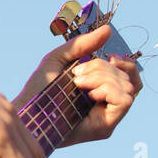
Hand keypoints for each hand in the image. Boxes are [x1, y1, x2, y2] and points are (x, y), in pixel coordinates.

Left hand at [12, 23, 141, 147]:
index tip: (110, 56)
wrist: (27, 112)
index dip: (126, 63)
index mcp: (100, 90)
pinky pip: (124, 100)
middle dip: (103, 68)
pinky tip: (88, 94)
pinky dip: (108, 89)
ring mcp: (107, 117)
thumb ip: (82, 44)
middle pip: (127, 78)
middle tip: (77, 74)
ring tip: (78, 83)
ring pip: (128, 87)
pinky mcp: (106, 127)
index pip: (130, 76)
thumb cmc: (39, 89)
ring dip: (103, 77)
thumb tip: (108, 30)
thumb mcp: (59, 58)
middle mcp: (106, 105)